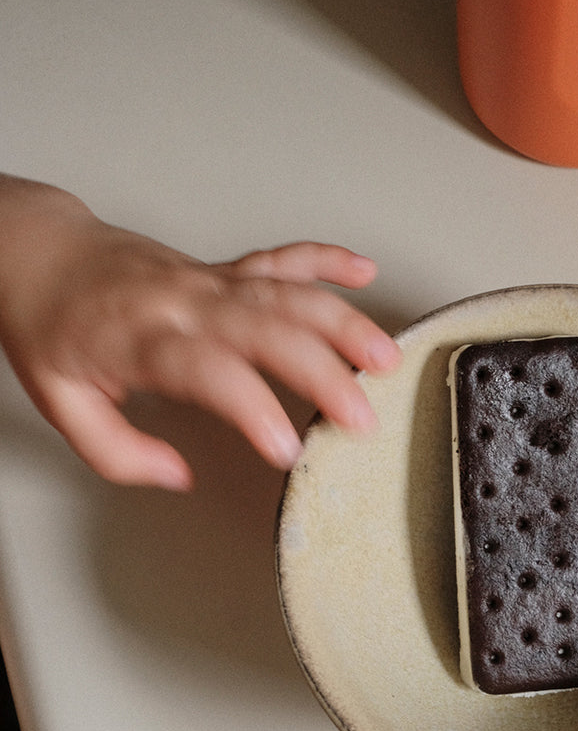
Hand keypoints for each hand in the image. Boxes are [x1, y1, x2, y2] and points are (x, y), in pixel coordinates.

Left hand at [0, 176, 400, 488]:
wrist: (40, 254)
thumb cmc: (53, 327)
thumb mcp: (63, 405)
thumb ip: (119, 452)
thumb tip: (176, 475)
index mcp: (141, 340)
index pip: (209, 371)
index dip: (253, 409)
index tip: (287, 450)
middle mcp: (183, 304)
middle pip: (265, 329)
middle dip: (323, 371)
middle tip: (361, 416)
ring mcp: (208, 281)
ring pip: (285, 292)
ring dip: (341, 321)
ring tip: (385, 357)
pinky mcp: (221, 270)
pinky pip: (280, 257)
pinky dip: (326, 258)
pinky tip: (363, 271)